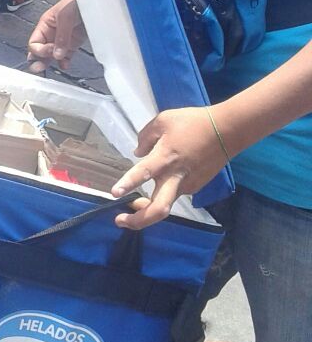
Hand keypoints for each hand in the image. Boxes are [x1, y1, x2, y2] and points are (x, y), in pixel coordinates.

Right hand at [27, 0, 85, 71]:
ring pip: (52, 56)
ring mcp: (62, 41)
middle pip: (40, 52)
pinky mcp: (73, 44)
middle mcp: (51, 34)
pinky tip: (65, 65)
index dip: (39, 50)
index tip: (50, 51)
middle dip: (39, 60)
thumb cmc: (75, 3)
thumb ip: (61, 36)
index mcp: (45, 25)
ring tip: (54, 67)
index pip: (34, 43)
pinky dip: (64, 62)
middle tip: (40, 68)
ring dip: (51, 63)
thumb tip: (57, 54)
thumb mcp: (65, 17)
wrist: (95, 1)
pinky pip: (65, 57)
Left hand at [110, 106, 229, 229]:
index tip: (114, 193)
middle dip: (137, 221)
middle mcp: (175, 178)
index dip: (128, 184)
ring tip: (134, 204)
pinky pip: (174, 192)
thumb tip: (138, 152)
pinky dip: (164, 191)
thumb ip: (146, 137)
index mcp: (165, 158)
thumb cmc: (193, 122)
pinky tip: (162, 182)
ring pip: (165, 204)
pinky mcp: (195, 187)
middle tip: (120, 221)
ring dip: (148, 208)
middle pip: (158, 210)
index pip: (142, 174)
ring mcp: (187, 185)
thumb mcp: (164, 120)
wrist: (227, 131)